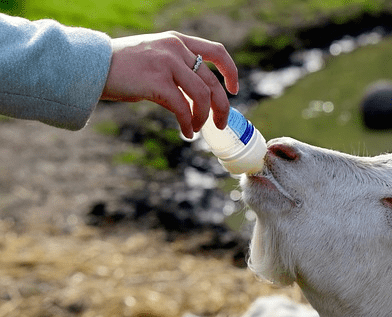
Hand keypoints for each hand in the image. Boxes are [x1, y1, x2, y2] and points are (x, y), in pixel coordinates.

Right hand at [101, 31, 238, 137]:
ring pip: (202, 96)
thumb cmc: (120, 68)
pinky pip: (183, 108)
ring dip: (203, 118)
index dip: (230, 72)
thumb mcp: (153, 58)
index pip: (217, 52)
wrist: (89, 65)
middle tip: (221, 124)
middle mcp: (175, 49)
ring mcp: (166, 64)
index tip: (233, 90)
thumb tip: (197, 97)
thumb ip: (176, 69)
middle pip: (212, 82)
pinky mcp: (156, 82)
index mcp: (177, 41)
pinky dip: (188, 124)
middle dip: (221, 107)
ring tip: (196, 129)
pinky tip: (186, 132)